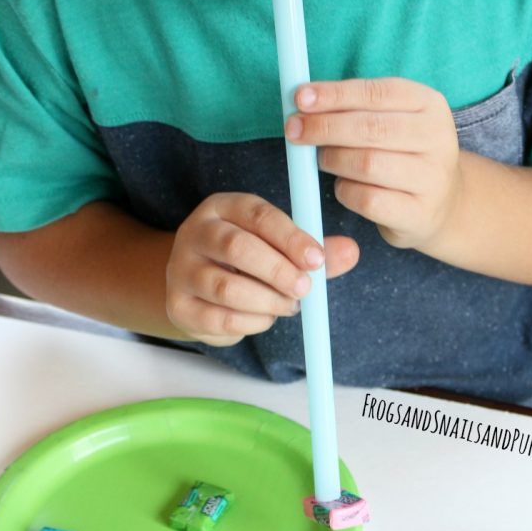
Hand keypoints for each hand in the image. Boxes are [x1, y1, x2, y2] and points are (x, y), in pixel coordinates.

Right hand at [166, 192, 358, 345]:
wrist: (196, 286)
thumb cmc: (246, 262)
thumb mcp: (279, 248)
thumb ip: (313, 251)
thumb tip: (352, 251)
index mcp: (223, 207)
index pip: (257, 215)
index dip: (291, 238)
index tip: (317, 260)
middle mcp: (195, 233)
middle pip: (237, 248)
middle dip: (278, 272)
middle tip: (305, 289)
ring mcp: (181, 270)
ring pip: (226, 288)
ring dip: (267, 302)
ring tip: (288, 306)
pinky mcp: (179, 306)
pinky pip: (220, 319)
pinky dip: (252, 323)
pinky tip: (265, 318)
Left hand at [285, 77, 460, 251]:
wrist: (442, 204)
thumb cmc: (404, 155)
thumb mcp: (394, 121)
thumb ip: (357, 108)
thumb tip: (304, 100)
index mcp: (430, 105)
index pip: (376, 92)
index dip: (335, 94)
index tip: (300, 97)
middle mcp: (437, 139)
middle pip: (369, 128)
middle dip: (324, 127)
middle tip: (295, 130)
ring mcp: (431, 179)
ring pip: (366, 164)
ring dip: (333, 160)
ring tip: (323, 159)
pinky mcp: (418, 213)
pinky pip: (367, 200)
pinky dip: (345, 191)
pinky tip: (343, 186)